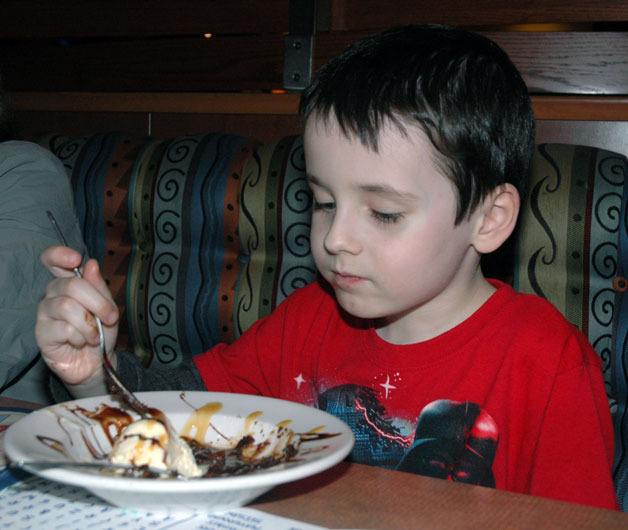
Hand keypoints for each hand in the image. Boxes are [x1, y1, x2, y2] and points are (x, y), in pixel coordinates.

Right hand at [36, 245, 118, 385]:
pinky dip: (80, 337)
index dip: (59, 255)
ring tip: (94, 336)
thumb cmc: (101, 331)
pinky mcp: (41, 334)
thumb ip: (99, 287)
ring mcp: (44, 314)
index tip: (75, 259)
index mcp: (67, 283)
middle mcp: (52, 294)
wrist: (98, 362)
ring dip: (89, 324)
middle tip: (110, 317)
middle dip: (98, 302)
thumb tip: (90, 263)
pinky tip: (80, 343)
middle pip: (71, 285)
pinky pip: (63, 329)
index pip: (51, 260)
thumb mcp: (108, 308)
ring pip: (67, 306)